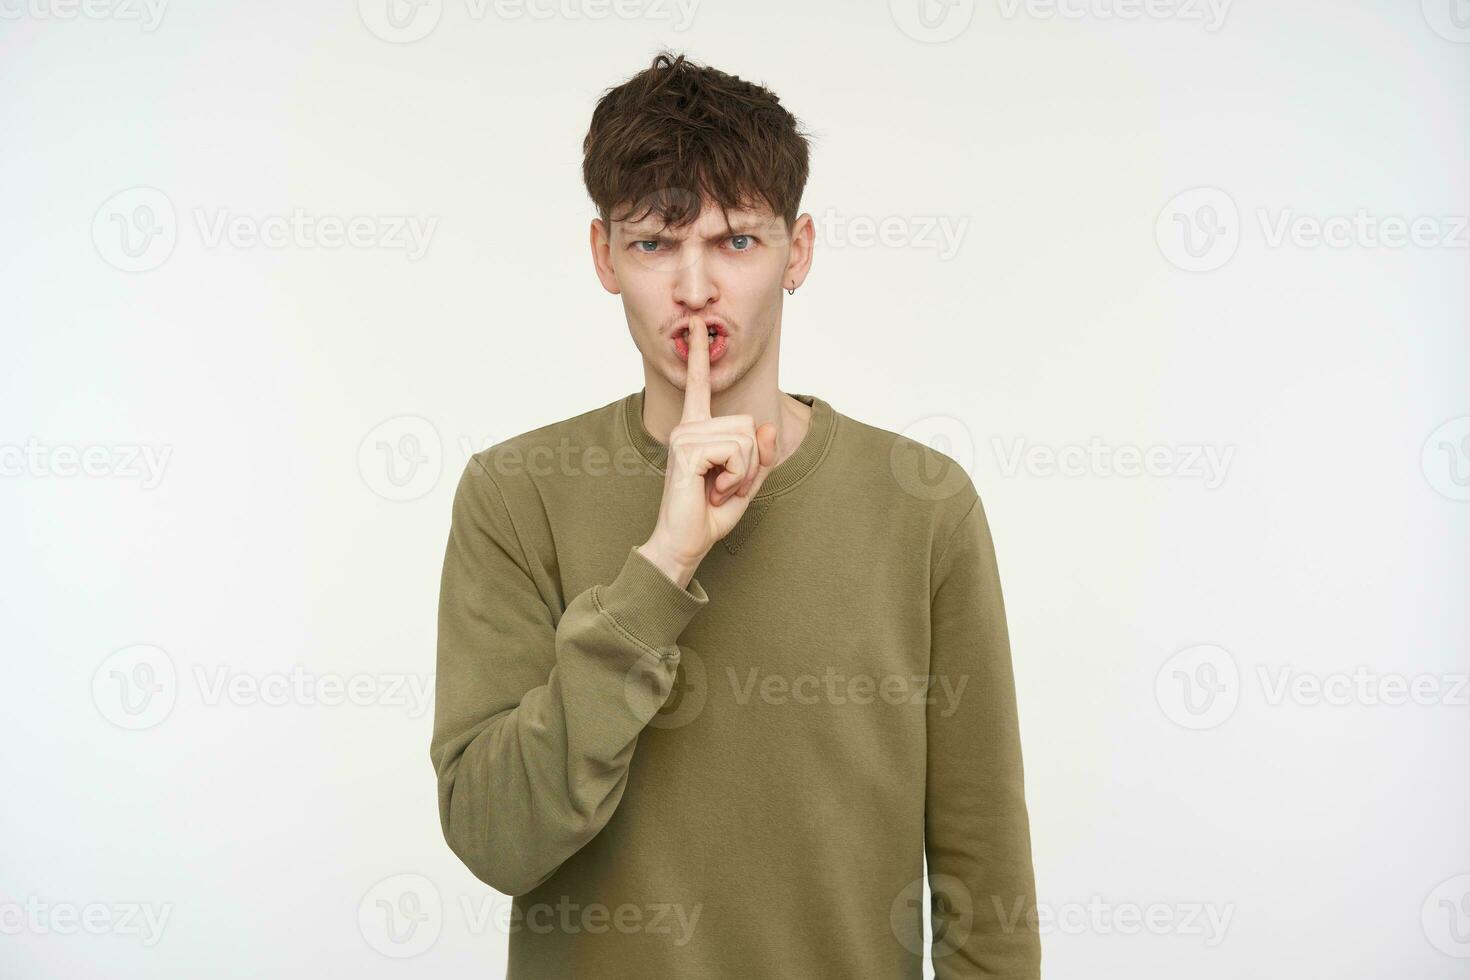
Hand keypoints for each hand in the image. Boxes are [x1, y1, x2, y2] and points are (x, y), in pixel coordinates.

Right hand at [638, 314, 777, 587]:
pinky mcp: (688, 449)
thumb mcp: (746, 483)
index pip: (699, 386)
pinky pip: (737, 452)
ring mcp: (685, 436)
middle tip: (724, 486)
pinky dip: (736, 477)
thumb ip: (760, 456)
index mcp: (697, 430)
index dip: (700, 357)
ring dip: (743, 472)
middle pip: (748, 424)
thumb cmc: (707, 516)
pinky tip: (712, 491)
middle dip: (750, 462)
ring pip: (746, 438)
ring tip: (717, 489)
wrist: (684, 544)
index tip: (697, 326)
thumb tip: (767, 426)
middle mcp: (687, 427)